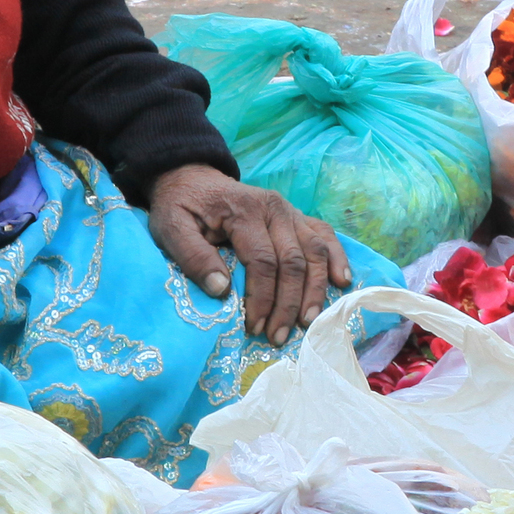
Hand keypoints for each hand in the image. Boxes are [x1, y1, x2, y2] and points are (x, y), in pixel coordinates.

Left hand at [145, 166, 351, 346]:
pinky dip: (336, 257)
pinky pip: (324, 235)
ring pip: (315, 251)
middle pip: (294, 261)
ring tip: (309, 320)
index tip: (254, 327)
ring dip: (315, 289)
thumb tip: (221, 290)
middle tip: (279, 336)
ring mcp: (290, 211)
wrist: (192, 177)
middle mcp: (275, 208)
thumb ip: (193, 256)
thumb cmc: (181, 207)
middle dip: (289, 303)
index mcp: (245, 211)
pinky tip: (341, 281)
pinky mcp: (297, 215)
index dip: (263, 298)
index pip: (263, 261)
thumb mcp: (171, 228)